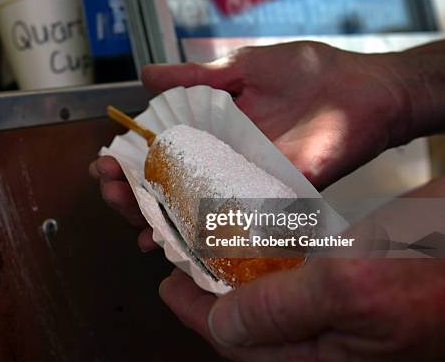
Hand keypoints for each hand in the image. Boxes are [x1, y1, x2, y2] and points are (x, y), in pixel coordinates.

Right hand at [90, 41, 410, 250]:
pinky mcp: (269, 203)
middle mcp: (220, 165)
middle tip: (108, 188)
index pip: (158, 154)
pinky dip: (200, 238)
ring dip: (156, 220)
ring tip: (133, 220)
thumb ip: (196, 77)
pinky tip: (172, 243)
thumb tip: (145, 76)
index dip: (129, 160)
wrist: (361, 91)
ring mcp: (242, 187)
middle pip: (166, 188)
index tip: (104, 161)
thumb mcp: (242, 69)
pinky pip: (230, 226)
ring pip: (189, 212)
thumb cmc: (306, 74)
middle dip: (132, 193)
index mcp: (210, 134)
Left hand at [159, 178, 444, 361]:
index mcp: (321, 357)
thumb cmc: (440, 279)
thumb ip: (281, 310)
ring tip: (204, 242)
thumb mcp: (351, 291)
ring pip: (267, 293)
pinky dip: (266, 252)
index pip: (239, 341)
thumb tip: (222, 324)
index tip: (166, 284)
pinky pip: (293, 272)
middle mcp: (324, 338)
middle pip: (247, 319)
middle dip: (209, 289)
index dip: (196, 311)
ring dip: (233, 267)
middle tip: (179, 257)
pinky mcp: (348, 280)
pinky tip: (252, 233)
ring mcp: (335, 310)